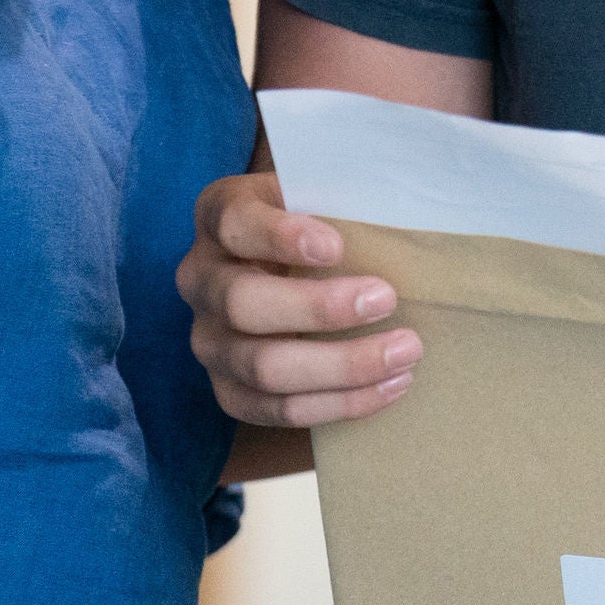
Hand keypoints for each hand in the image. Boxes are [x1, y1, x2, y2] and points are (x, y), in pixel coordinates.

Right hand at [178, 172, 421, 425]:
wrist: (292, 267)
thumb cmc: (320, 222)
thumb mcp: (322, 193)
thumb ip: (343, 199)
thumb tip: (402, 221)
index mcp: (219, 216)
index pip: (235, 223)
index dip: (280, 236)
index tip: (336, 247)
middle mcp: (200, 279)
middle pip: (243, 303)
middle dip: (319, 308)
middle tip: (387, 299)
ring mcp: (208, 340)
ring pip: (263, 367)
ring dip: (341, 365)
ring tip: (404, 353)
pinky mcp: (229, 390)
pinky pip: (277, 410)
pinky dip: (338, 404)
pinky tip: (390, 387)